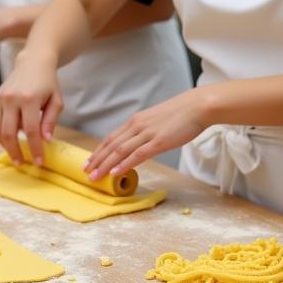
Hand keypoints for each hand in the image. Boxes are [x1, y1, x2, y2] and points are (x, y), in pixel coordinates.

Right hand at [0, 50, 63, 165]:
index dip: (35, 148)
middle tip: (22, 163)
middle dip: (15, 151)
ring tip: (14, 154)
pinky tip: (8, 141)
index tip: (39, 161)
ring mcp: (0, 98)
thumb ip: (50, 121)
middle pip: (9, 133)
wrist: (33, 62)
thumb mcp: (56, 101)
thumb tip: (45, 140)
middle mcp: (11, 98)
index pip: (30, 130)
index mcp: (29, 98)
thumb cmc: (48, 83)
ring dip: (4, 145)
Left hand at [84, 89, 205, 179]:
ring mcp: (147, 133)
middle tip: (85, 172)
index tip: (89, 162)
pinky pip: (137, 154)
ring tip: (95, 176)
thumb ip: (145, 131)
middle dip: (97, 160)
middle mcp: (137, 126)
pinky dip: (124, 164)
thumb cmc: (181, 114)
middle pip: (111, 145)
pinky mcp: (158, 141)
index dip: (98, 151)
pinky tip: (115, 172)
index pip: (111, 138)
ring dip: (105, 165)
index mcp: (136, 121)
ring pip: (120, 151)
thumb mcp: (156, 120)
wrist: (197, 106)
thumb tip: (139, 144)